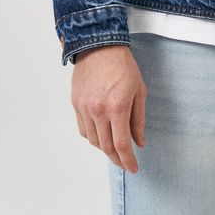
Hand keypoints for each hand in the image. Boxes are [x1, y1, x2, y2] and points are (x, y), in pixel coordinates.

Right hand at [71, 44, 146, 172]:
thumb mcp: (139, 90)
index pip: (121, 145)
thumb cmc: (123, 66)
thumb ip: (139, 119)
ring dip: (105, 148)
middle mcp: (99, 111)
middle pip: (106, 147)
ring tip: (115, 148)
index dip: (128, 161)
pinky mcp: (76, 104)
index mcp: (118, 107)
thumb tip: (139, 142)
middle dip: (117, 159)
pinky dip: (93, 137)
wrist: (99, 45)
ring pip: (93, 141)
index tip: (134, 168)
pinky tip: (101, 135)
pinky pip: (83, 129)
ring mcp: (85, 108)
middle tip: (125, 162)